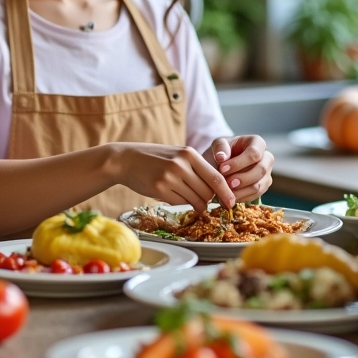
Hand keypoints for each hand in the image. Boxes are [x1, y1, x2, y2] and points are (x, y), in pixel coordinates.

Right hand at [114, 143, 236, 211]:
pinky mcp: (160, 189)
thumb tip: (216, 190)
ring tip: (185, 196)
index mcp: (189, 154)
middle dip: (208, 200)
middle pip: (207, 192)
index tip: (232, 203)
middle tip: (203, 201)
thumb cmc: (154, 158)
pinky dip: (179, 202)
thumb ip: (196, 168)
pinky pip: (179, 203)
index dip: (226, 193)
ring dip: (195, 204)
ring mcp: (170, 177)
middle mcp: (181, 165)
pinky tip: (170, 193)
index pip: (216, 177)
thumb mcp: (177, 154)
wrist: (126, 159)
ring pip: (195, 200)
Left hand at [203, 135, 273, 202]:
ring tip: (226, 192)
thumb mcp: (218, 144)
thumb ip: (220, 148)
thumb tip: (221, 157)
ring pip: (259, 185)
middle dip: (243, 178)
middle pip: (261, 170)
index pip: (254, 153)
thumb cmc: (223, 151)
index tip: (222, 169)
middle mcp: (266, 158)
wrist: (223, 163)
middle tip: (227, 183)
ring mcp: (267, 173)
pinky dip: (242, 197)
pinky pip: (256, 195)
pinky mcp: (263, 186)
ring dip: (242, 190)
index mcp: (257, 143)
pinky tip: (229, 196)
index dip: (238, 163)